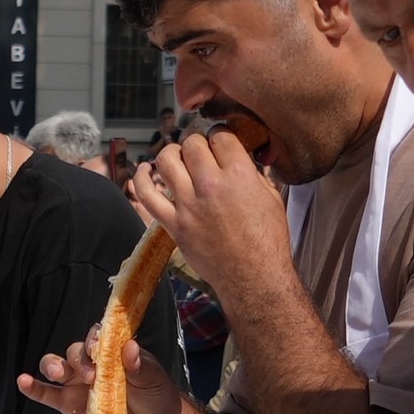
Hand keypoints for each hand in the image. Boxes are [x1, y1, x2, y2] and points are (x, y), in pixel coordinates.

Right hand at [15, 331, 185, 413]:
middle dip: (78, 360)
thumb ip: (140, 366)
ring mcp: (78, 384)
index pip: (96, 337)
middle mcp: (92, 364)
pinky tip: (22, 382)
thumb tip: (130, 347)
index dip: (94, 341)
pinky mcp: (69, 404)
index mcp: (112, 351)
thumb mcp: (154, 379)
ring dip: (52, 366)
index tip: (99, 351)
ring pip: (56, 367)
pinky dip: (33, 388)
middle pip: (74, 352)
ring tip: (57, 374)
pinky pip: (47, 394)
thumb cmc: (156, 397)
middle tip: (91, 377)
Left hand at [128, 122, 295, 311]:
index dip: (220, 136)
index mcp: (239, 175)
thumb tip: (246, 161)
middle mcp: (210, 185)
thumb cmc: (267, 241)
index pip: (220, 137)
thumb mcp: (272, 198)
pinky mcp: (174, 224)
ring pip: (167, 161)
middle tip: (200, 151)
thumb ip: (255, 175)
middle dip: (197, 143)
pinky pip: (147, 195)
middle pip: (192, 144)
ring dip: (171, 153)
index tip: (220, 143)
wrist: (253, 277)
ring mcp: (188, 205)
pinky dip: (142, 179)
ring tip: (177, 156)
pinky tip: (145, 170)